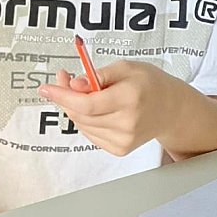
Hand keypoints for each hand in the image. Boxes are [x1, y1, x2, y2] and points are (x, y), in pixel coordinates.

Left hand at [38, 62, 185, 156]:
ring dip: (73, 107)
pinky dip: (85, 119)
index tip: (46, 88)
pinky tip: (94, 108)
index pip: (88, 103)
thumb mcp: (125, 67)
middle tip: (63, 79)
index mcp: (130, 98)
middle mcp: (127, 123)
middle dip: (65, 96)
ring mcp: (124, 140)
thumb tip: (72, 85)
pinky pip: (89, 133)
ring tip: (81, 89)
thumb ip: (96, 75)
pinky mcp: (120, 149)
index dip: (62, 96)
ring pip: (82, 124)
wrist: (171, 109)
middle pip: (81, 114)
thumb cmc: (148, 83)